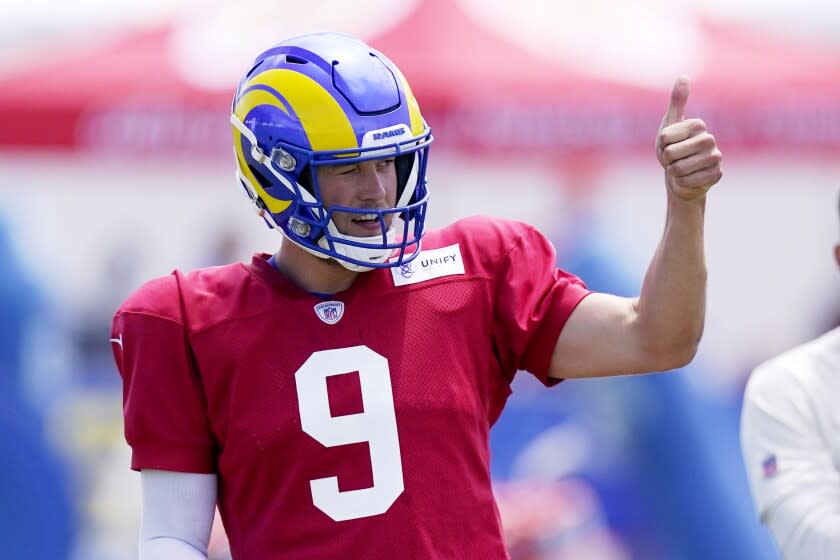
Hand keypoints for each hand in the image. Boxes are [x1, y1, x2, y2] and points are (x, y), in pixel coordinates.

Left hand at [656, 76, 721, 200]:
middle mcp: (709, 139)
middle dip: (666, 160)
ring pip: (679, 169)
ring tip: (679, 169)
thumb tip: (683, 76)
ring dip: (673, 172)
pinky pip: (688, 181)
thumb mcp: (669, 125)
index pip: (664, 137)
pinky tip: (688, 179)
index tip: (668, 146)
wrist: (681, 177)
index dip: (661, 146)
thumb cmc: (673, 149)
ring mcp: (715, 158)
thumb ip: (677, 102)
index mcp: (698, 125)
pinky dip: (682, 183)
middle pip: (671, 153)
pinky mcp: (716, 175)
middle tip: (673, 159)